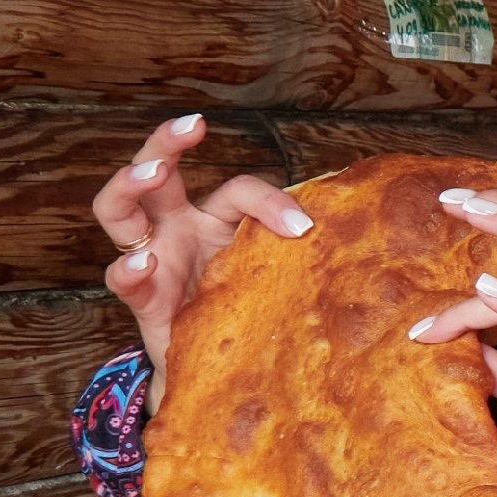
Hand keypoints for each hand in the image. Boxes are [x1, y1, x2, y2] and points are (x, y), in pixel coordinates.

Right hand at [92, 113, 315, 413]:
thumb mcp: (282, 280)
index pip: (237, 191)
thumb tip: (378, 245)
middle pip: (158, 170)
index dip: (270, 201)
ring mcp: (152, 256)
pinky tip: (144, 265)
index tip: (304, 227)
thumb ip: (307, 259)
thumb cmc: (254, 313)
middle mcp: (178, 227)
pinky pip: (123, 276)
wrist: (223, 372)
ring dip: (131, 183)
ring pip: (118, 207)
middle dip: (167, 141)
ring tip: (153, 173)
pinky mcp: (140, 297)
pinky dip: (130, 269)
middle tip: (192, 124)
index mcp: (216, 219)